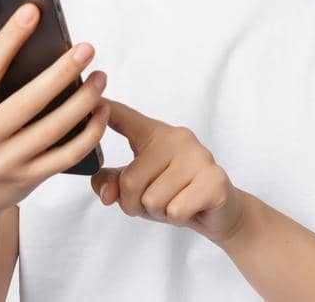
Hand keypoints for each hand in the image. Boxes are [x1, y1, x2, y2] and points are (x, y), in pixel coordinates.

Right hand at [0, 6, 109, 221]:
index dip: (10, 38)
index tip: (33, 12)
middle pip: (30, 99)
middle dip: (62, 72)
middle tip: (86, 48)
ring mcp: (8, 160)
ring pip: (55, 127)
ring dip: (84, 100)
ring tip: (100, 76)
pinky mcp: (31, 177)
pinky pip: (68, 154)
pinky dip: (91, 132)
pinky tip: (102, 110)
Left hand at [89, 100, 248, 244]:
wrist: (220, 211)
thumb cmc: (174, 194)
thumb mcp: (137, 189)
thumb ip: (112, 184)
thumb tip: (108, 194)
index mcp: (155, 135)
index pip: (126, 118)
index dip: (107, 109)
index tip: (93, 97)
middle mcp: (178, 139)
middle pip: (130, 181)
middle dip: (135, 204)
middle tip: (157, 201)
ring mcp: (199, 157)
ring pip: (151, 199)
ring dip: (158, 212)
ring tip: (175, 203)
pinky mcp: (214, 180)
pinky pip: (175, 210)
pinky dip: (177, 218)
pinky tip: (191, 208)